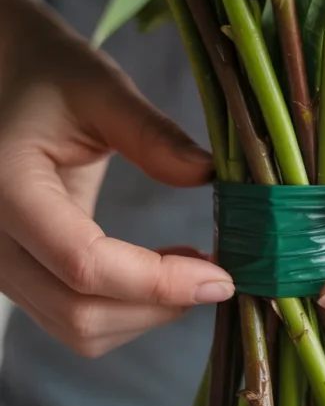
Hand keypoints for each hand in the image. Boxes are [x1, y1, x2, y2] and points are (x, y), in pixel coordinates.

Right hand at [0, 0, 233, 356]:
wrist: (5, 83)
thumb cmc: (50, 76)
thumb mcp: (100, 88)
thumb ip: (152, 134)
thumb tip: (210, 176)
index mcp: (6, 189)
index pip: (83, 263)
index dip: (158, 282)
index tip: (221, 275)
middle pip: (80, 312)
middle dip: (159, 306)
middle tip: (218, 276)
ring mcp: (1, 266)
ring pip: (79, 329)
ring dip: (147, 315)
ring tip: (192, 270)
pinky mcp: (20, 277)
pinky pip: (74, 320)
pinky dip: (127, 311)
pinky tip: (159, 274)